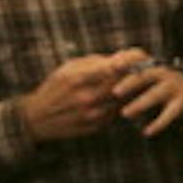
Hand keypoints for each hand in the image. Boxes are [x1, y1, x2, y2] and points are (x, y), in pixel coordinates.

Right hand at [21, 51, 146, 142]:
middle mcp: (86, 98)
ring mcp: (92, 115)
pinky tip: (119, 96)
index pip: (111, 68)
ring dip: (130, 89)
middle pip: (122, 84)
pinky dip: (120, 103)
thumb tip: (122, 56)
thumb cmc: (55, 87)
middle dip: (134, 73)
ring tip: (135, 79)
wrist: (37, 119)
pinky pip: (116, 112)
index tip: (139, 55)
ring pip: (123, 99)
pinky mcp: (97, 127)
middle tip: (144, 66)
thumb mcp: (67, 68)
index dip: (129, 61)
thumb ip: (94, 62)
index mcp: (77, 79)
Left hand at [113, 57, 182, 136]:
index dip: (124, 62)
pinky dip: (158, 124)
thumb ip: (124, 76)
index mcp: (150, 64)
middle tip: (114, 92)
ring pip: (156, 94)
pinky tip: (147, 132)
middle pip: (145, 76)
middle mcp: (162, 72)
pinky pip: (170, 114)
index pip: (135, 58)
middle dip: (130, 83)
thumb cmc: (158, 82)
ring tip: (125, 113)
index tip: (111, 67)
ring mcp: (174, 86)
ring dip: (140, 104)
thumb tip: (95, 81)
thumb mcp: (144, 74)